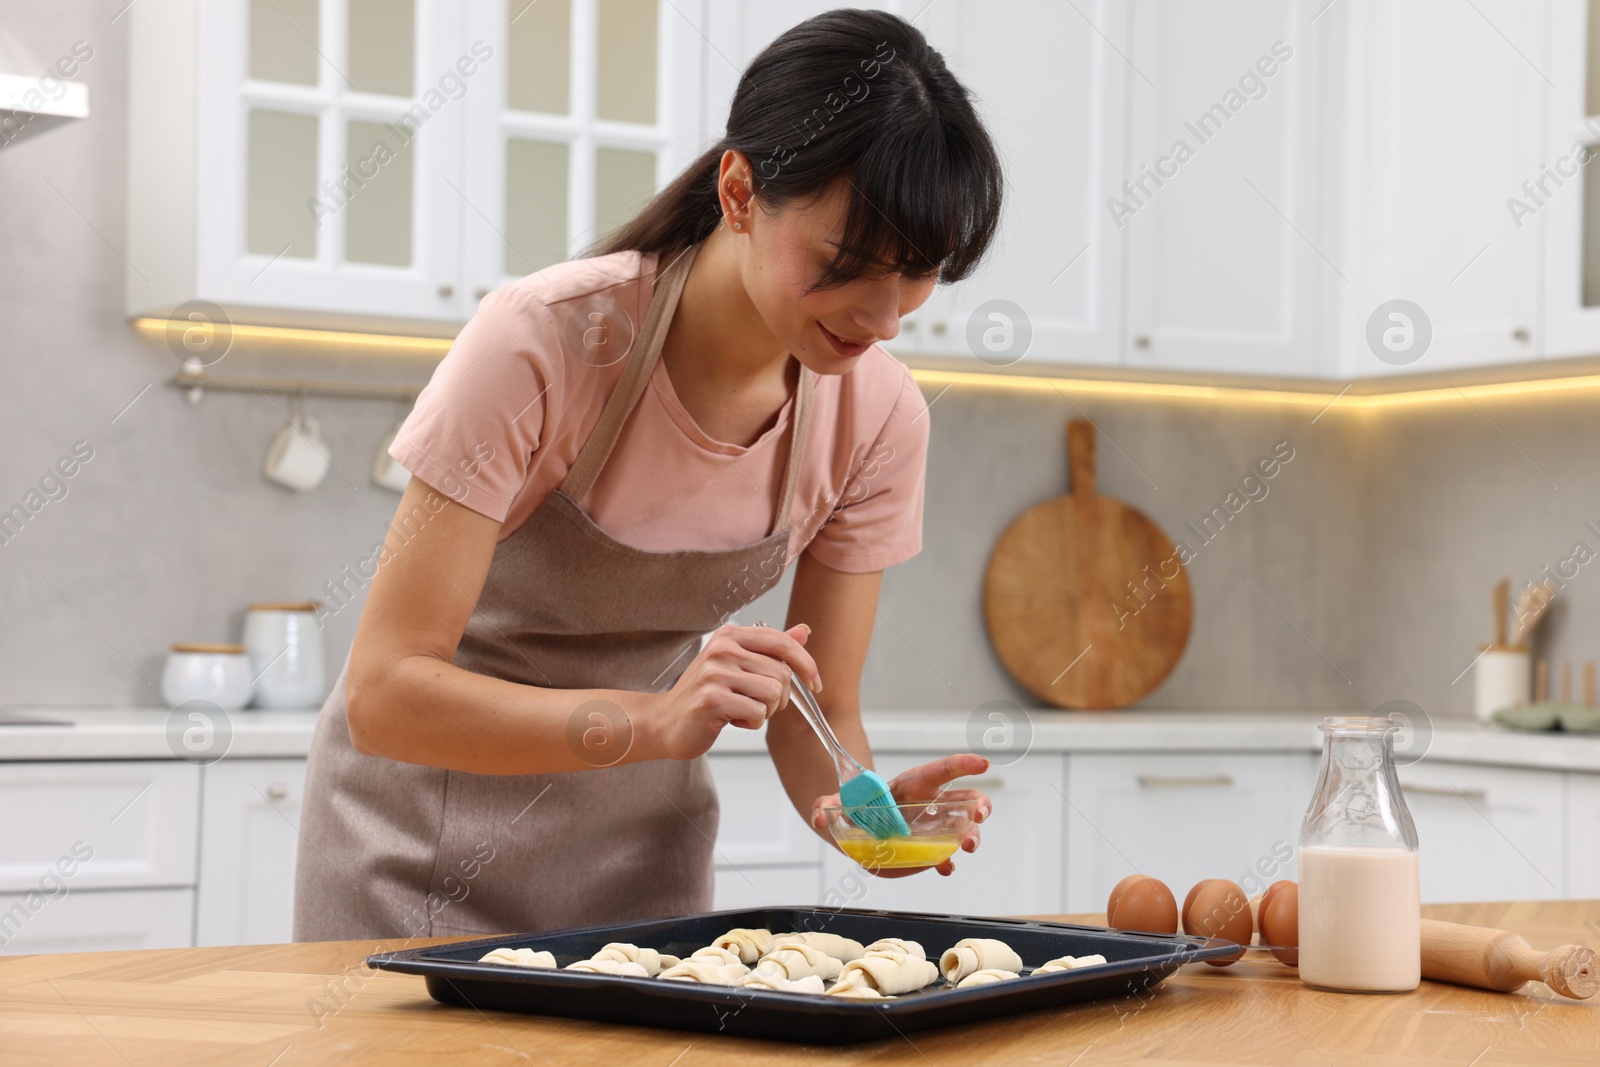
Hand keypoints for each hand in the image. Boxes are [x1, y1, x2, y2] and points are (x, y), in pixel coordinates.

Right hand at [643, 622, 820, 760]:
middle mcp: (723, 648)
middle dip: (780, 697)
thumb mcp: (737, 664)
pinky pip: (757, 714)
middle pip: (783, 673)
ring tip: (741, 710)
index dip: (807, 663)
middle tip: (757, 704)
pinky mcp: (712, 699)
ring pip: (774, 693)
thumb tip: (804, 631)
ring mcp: (716, 673)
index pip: (782, 642)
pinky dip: (751, 724)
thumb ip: (770, 649)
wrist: (666, 721)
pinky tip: (731, 720)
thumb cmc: (704, 694)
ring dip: (765, 712)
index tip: (815, 683)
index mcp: (730, 635)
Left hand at [809, 753, 992, 877]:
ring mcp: (933, 828)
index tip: (983, 763)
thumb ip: (828, 804)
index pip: (942, 770)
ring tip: (967, 846)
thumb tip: (819, 815)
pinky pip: (945, 856)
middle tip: (980, 815)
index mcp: (914, 784)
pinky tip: (945, 868)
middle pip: (964, 800)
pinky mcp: (927, 851)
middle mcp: (930, 805)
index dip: (963, 764)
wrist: (857, 829)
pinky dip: (947, 863)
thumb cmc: (857, 807)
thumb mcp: (840, 801)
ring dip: (970, 836)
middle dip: (979, 806)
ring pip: (963, 829)